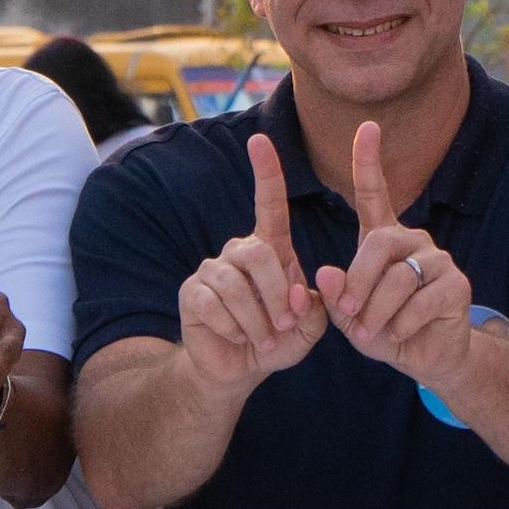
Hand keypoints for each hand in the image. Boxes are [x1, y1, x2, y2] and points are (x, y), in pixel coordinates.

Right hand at [178, 132, 325, 393]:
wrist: (238, 369)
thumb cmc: (276, 340)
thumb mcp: (308, 327)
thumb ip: (316, 308)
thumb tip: (302, 290)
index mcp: (269, 250)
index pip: (268, 204)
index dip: (266, 172)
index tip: (260, 139)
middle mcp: (237, 252)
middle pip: (258, 252)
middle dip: (277, 294)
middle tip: (284, 324)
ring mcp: (211, 270)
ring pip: (236, 283)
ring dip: (257, 319)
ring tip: (263, 338)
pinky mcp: (192, 293)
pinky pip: (216, 304)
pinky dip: (236, 328)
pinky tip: (238, 337)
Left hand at [312, 122, 474, 386]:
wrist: (426, 358)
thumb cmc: (383, 330)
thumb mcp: (349, 317)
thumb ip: (336, 296)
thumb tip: (326, 271)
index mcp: (383, 239)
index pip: (375, 193)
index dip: (368, 161)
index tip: (366, 127)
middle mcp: (412, 240)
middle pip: (378, 244)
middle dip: (358, 282)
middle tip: (350, 314)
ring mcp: (438, 259)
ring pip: (398, 278)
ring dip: (377, 312)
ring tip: (373, 332)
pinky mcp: (457, 284)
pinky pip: (421, 301)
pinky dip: (401, 324)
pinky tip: (399, 334)